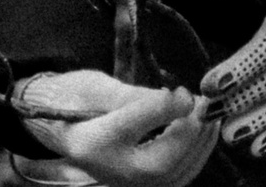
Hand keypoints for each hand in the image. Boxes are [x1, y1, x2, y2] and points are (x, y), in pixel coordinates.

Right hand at [7, 68, 217, 186]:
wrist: (56, 123)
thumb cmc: (73, 99)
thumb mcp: (98, 87)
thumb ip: (137, 96)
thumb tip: (180, 99)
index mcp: (94, 142)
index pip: (137, 125)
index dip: (167, 107)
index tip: (186, 91)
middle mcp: (112, 171)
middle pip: (163, 163)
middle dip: (191, 132)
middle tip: (204, 104)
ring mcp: (127, 181)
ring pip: (175, 174)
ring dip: (199, 144)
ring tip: (209, 115)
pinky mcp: (140, 182)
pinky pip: (175, 177)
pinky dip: (195, 156)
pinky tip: (201, 132)